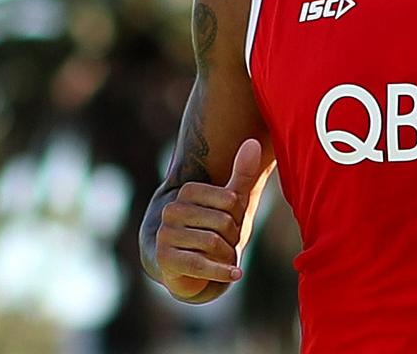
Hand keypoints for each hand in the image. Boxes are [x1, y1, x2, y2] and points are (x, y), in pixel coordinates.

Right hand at [155, 138, 260, 298]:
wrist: (190, 266)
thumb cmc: (215, 229)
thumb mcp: (232, 202)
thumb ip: (242, 173)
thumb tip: (252, 142)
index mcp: (187, 192)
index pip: (231, 200)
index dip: (238, 215)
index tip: (232, 221)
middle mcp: (171, 210)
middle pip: (224, 222)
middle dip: (233, 236)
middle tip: (228, 243)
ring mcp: (164, 235)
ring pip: (213, 243)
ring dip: (227, 254)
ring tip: (224, 256)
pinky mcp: (164, 260)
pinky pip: (200, 264)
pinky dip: (222, 271)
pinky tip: (236, 273)